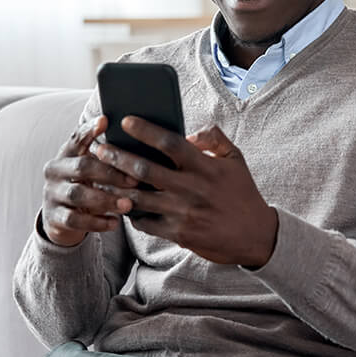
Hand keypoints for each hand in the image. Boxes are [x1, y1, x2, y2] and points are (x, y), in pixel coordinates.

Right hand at [40, 116, 137, 246]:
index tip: (106, 121)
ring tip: (128, 204)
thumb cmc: (86, 186)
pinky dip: (96, 222)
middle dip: (110, 173)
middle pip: (82, 167)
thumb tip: (141, 144)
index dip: (90, 129)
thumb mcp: (91, 169)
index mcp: (66, 154)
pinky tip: (114, 222)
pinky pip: (75, 220)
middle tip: (135, 180)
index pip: (77, 138)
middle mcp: (55, 170)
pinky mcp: (54, 217)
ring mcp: (52, 194)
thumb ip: (107, 156)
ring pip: (78, 194)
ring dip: (106, 199)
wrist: (61, 218)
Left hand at [93, 117, 277, 267]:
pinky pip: (145, 222)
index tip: (126, 121)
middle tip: (100, 149)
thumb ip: (214, 138)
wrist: (255, 235)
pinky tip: (121, 203)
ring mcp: (182, 213)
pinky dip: (131, 212)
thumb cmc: (243, 193)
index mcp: (204, 166)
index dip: (145, 130)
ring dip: (116, 186)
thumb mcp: (236, 159)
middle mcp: (191, 188)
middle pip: (144, 170)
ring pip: (138, 197)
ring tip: (100, 176)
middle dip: (117, 157)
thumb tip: (190, 132)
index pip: (169, 143)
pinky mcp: (178, 234)